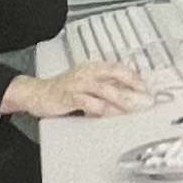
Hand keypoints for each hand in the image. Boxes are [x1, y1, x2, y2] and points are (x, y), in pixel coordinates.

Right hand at [2, 64, 153, 120]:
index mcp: (92, 68)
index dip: (134, 77)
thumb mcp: (86, 85)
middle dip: (132, 85)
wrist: (35, 93)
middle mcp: (87, 73)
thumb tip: (128, 94)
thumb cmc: (63, 91)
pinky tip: (109, 114)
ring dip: (121, 98)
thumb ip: (105, 88)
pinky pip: (88, 102)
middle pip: (114, 74)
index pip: (118, 68)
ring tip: (133, 108)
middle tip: (146, 97)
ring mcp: (78, 84)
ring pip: (104, 88)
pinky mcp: (68, 97)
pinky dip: (100, 108)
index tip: (147, 87)